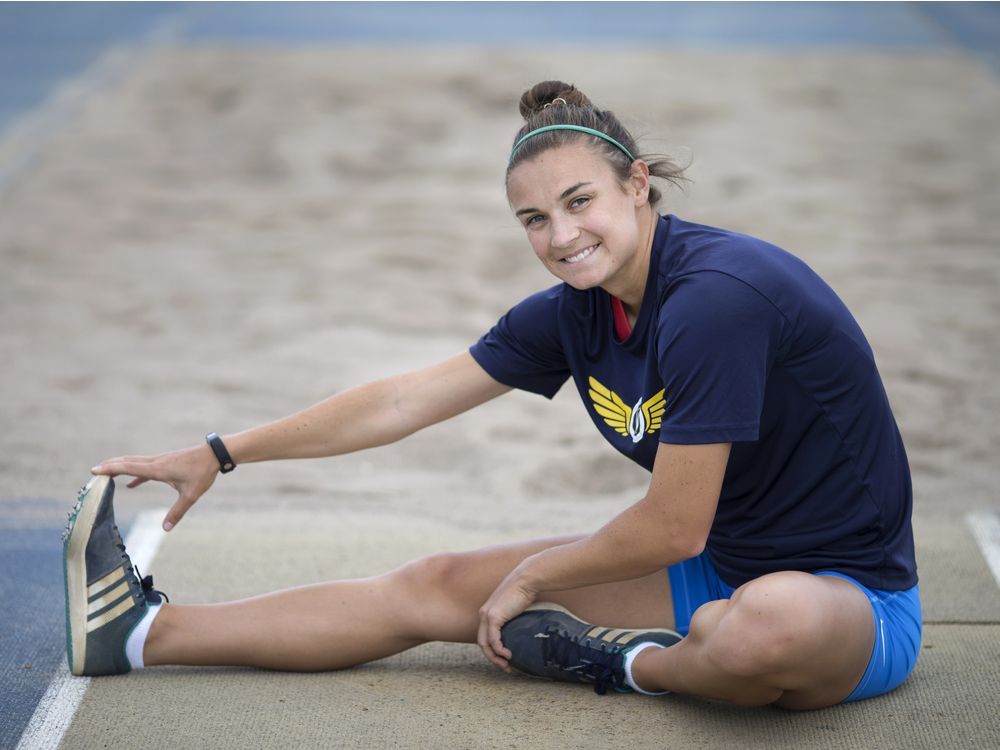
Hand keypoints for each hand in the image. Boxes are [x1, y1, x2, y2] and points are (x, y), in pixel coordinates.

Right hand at [91, 444, 219, 530]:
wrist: (214, 455)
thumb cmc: (203, 473)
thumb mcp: (191, 495)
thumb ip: (177, 512)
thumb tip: (166, 529)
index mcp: (158, 469)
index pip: (128, 467)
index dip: (110, 468)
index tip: (94, 470)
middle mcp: (156, 462)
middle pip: (127, 462)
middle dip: (109, 466)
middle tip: (92, 472)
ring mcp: (160, 461)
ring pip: (134, 462)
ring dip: (119, 467)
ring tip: (104, 474)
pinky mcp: (166, 462)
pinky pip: (145, 468)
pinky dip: (135, 474)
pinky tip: (130, 484)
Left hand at [477, 570, 537, 671]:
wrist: (526, 579)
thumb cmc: (525, 591)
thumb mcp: (516, 607)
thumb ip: (513, 617)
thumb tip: (522, 629)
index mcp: (487, 612)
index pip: (485, 636)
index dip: (492, 650)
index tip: (504, 658)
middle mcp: (484, 614)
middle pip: (482, 642)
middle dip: (492, 657)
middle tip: (505, 666)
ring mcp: (487, 615)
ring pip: (486, 644)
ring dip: (495, 657)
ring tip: (507, 665)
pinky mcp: (493, 617)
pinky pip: (494, 640)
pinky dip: (500, 650)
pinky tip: (509, 655)